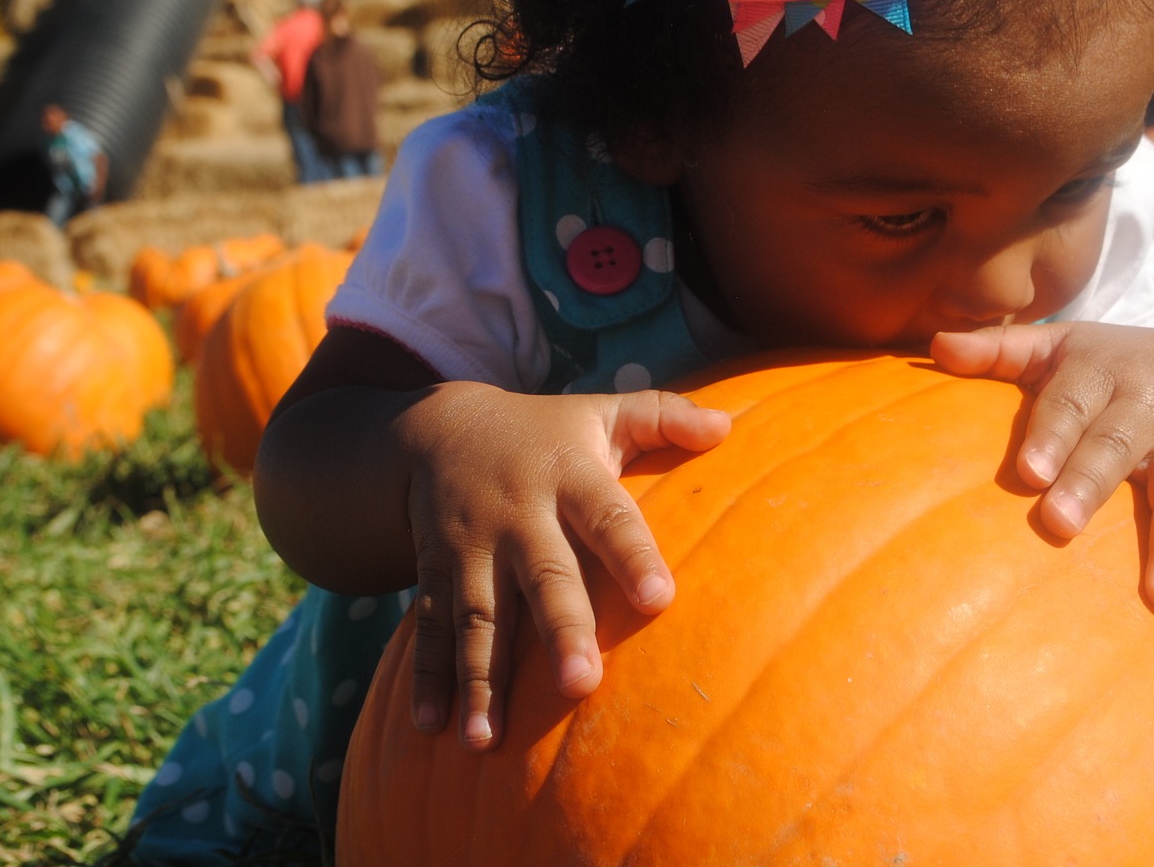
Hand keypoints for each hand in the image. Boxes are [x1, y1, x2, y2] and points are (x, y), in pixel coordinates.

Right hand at [403, 387, 730, 749]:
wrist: (437, 429)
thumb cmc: (545, 433)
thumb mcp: (601, 412)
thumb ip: (663, 417)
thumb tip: (727, 426)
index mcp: (567, 476)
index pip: (607, 516)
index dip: (633, 555)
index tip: (661, 599)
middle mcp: (517, 515)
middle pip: (542, 576)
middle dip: (560, 631)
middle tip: (581, 685)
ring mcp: (470, 548)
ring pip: (478, 617)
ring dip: (481, 679)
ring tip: (489, 740)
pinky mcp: (434, 572)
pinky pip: (429, 628)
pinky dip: (427, 678)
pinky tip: (430, 728)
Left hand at [931, 322, 1153, 613]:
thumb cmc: (1108, 369)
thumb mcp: (1058, 348)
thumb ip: (999, 350)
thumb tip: (935, 346)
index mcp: (1101, 372)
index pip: (1070, 401)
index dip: (1050, 434)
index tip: (1028, 472)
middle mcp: (1150, 406)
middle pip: (1119, 444)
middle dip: (1091, 483)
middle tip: (1060, 526)